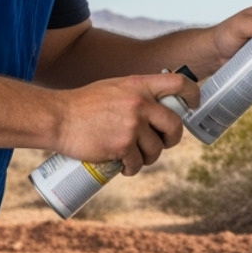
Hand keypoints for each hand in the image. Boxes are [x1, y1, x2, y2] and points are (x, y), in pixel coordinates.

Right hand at [53, 71, 196, 174]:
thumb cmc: (83, 104)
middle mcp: (140, 103)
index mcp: (139, 85)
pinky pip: (137, 163)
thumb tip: (157, 106)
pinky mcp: (122, 146)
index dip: (193, 94)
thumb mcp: (114, 88)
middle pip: (174, 125)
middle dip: (172, 139)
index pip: (178, 83)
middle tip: (163, 143)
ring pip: (156, 149)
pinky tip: (125, 167)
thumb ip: (136, 93)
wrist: (57, 118)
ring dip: (148, 158)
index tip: (193, 104)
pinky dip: (132, 169)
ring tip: (135, 157)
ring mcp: (132, 125)